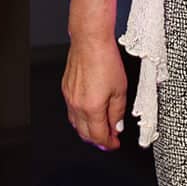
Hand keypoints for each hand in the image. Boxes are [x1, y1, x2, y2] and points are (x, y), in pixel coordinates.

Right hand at [63, 34, 127, 149]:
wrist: (90, 41)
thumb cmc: (106, 60)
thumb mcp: (120, 89)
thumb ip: (118, 112)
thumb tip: (116, 126)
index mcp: (92, 108)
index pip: (99, 136)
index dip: (108, 143)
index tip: (115, 144)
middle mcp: (77, 105)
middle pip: (85, 134)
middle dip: (98, 140)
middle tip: (109, 140)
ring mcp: (69, 98)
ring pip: (76, 124)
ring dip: (88, 130)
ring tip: (100, 129)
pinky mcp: (66, 89)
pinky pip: (71, 111)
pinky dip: (81, 118)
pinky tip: (89, 115)